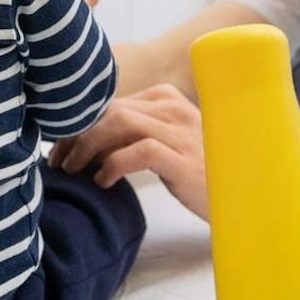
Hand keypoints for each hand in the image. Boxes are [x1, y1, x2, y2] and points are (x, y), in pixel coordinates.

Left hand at [49, 85, 208, 218]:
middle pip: (111, 111)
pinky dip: (112, 164)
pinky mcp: (183, 160)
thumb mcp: (165, 145)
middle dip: (77, 136)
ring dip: (87, 147)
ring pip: (119, 124)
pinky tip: (103, 181)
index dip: (80, 124)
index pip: (112, 103)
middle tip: (59, 162)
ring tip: (73, 170)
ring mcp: (181, 133)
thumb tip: (85, 142)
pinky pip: (138, 152)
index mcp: (168, 99)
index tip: (62, 147)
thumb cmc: (200, 174)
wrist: (241, 199)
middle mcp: (174, 109)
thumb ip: (133, 136)